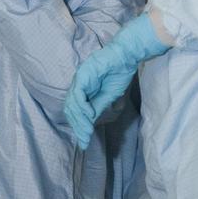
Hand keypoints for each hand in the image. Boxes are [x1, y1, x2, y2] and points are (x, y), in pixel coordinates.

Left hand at [64, 14, 168, 148]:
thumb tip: (89, 122)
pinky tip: (90, 115)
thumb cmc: (119, 73)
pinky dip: (82, 107)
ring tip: (87, 132)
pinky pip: (78, 95)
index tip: (85, 141)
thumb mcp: (108, 97)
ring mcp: (79, 80)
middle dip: (78, 127)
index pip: (75, 111)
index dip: (79, 126)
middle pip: (70, 109)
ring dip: (80, 120)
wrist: (127, 57)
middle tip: (85, 140)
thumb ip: (97, 107)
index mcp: (83, 90)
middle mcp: (78, 85)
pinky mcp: (83, 75)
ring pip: (72, 104)